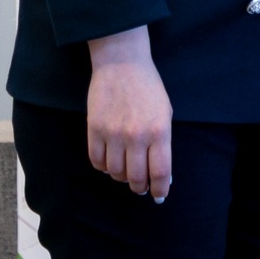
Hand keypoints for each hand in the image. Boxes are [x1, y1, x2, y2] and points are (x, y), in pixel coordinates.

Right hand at [86, 27, 172, 201]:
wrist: (121, 63)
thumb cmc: (148, 87)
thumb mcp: (165, 112)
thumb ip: (163, 143)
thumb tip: (160, 173)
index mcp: (159, 131)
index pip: (160, 173)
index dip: (160, 189)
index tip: (159, 195)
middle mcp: (136, 136)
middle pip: (136, 178)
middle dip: (140, 187)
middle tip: (141, 186)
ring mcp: (113, 134)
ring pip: (115, 172)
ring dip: (121, 177)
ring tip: (125, 170)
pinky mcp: (94, 129)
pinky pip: (97, 161)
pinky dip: (103, 167)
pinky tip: (109, 160)